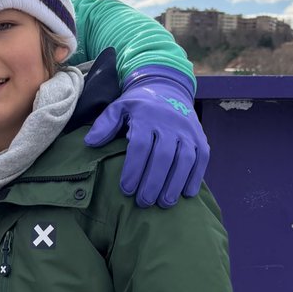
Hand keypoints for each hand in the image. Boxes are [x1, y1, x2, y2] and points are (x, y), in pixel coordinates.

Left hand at [84, 64, 207, 207]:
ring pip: (185, 159)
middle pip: (163, 156)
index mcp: (147, 116)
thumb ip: (104, 125)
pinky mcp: (201, 137)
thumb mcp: (118, 108)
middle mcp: (170, 123)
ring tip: (164, 204)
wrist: (167, 88)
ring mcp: (188, 131)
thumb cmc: (138, 105)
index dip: (133, 169)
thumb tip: (90, 142)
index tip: (126, 190)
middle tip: (144, 202)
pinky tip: (186, 194)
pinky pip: (202, 158)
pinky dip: (196, 177)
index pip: (140, 146)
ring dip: (175, 183)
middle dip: (153, 182)